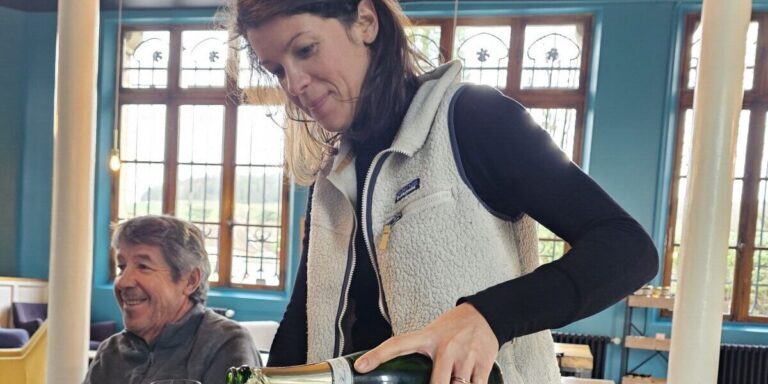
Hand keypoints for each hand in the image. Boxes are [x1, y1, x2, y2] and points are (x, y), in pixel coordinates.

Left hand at [353, 303, 499, 383]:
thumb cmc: (454, 327)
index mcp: (427, 338)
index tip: (361, 367)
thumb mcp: (432, 334)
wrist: (486, 314)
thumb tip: (403, 372)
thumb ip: (419, 352)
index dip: (377, 356)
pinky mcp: (482, 363)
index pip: (397, 344)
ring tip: (452, 381)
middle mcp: (445, 348)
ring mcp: (465, 356)